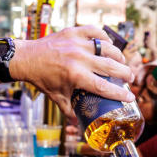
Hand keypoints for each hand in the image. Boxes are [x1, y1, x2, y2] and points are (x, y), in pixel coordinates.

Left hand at [12, 26, 133, 117]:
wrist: (26, 59)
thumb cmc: (42, 79)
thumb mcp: (56, 97)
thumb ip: (70, 111)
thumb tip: (79, 124)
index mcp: (75, 76)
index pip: (104, 86)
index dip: (119, 93)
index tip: (130, 97)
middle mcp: (78, 58)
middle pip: (111, 66)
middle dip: (124, 73)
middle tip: (129, 78)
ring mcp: (76, 43)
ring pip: (107, 47)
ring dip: (118, 55)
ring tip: (122, 62)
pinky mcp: (73, 32)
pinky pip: (95, 31)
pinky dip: (104, 37)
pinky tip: (108, 44)